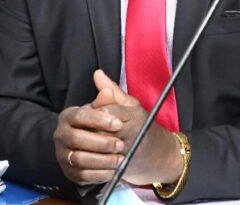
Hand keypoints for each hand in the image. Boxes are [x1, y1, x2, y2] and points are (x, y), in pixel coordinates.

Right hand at [53, 101, 124, 184]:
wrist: (102, 145)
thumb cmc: (106, 122)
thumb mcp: (110, 108)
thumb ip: (108, 99)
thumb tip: (105, 85)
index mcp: (68, 115)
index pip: (80, 115)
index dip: (99, 120)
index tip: (118, 124)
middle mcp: (61, 135)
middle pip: (76, 139)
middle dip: (101, 142)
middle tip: (120, 144)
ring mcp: (63, 154)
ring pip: (79, 159)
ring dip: (101, 160)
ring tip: (120, 159)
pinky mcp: (69, 172)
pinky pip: (81, 176)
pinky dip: (99, 175)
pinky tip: (113, 170)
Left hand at [91, 70, 182, 184]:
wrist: (160, 154)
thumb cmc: (141, 125)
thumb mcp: (130, 105)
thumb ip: (112, 91)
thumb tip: (97, 73)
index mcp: (133, 114)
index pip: (106, 111)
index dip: (94, 112)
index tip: (88, 113)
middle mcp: (133, 132)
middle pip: (101, 129)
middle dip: (88, 129)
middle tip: (79, 128)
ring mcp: (129, 150)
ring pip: (101, 147)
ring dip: (89, 145)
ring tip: (82, 142)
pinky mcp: (126, 165)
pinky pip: (104, 162)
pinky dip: (94, 159)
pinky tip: (88, 155)